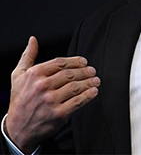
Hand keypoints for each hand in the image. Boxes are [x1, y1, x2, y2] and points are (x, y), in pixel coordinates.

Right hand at [5, 37, 99, 153]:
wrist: (17, 128)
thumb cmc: (20, 100)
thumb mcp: (18, 76)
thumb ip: (27, 56)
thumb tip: (33, 40)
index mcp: (34, 75)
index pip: (60, 63)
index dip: (75, 61)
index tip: (84, 62)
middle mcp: (42, 86)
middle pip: (70, 74)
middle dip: (85, 71)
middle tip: (92, 71)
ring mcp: (51, 100)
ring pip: (76, 86)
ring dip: (89, 82)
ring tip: (96, 80)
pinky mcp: (58, 114)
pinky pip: (78, 101)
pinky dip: (89, 95)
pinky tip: (94, 91)